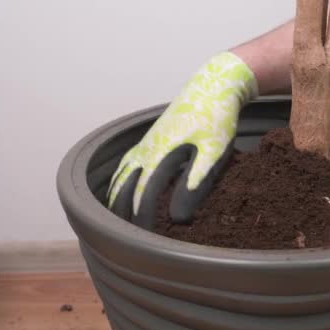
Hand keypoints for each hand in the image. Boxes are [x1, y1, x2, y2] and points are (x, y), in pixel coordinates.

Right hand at [107, 52, 256, 228]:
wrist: (211, 86)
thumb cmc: (216, 119)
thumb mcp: (213, 152)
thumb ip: (196, 182)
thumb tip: (178, 217)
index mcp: (160, 155)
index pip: (143, 196)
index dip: (141, 221)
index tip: (144, 243)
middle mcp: (146, 149)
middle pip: (125, 188)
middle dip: (124, 214)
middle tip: (125, 239)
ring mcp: (146, 142)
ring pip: (121, 175)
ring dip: (116, 198)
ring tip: (113, 220)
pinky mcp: (150, 137)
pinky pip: (126, 163)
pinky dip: (118, 179)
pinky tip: (119, 188)